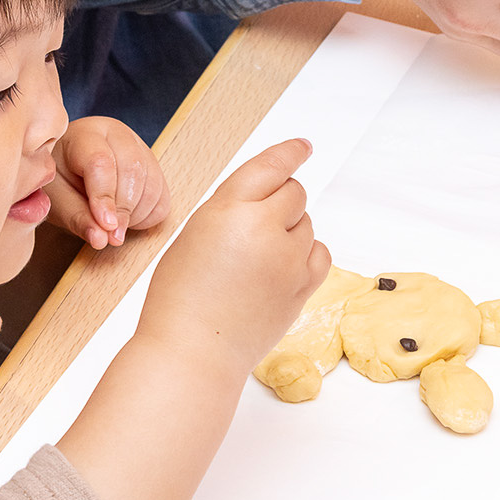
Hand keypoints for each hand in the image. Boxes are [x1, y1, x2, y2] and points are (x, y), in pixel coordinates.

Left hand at [49, 117, 170, 248]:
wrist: (71, 169)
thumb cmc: (59, 181)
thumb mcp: (57, 199)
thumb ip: (77, 217)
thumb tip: (101, 239)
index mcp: (85, 134)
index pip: (100, 162)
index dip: (105, 197)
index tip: (106, 226)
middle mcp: (118, 134)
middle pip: (133, 170)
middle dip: (124, 209)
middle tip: (112, 236)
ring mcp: (140, 147)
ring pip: (152, 184)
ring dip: (135, 214)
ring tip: (113, 226)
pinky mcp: (154, 166)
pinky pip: (162, 196)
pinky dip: (148, 216)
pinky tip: (126, 219)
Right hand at [137, 138, 330, 376]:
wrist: (194, 352)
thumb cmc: (181, 298)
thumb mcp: (194, 235)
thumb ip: (230, 211)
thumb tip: (265, 201)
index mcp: (227, 209)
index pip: (270, 167)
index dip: (290, 153)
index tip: (304, 147)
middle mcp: (263, 229)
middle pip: (294, 194)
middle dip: (280, 201)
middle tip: (257, 226)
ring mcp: (287, 261)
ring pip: (307, 224)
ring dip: (290, 231)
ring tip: (257, 258)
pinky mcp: (302, 288)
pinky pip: (319, 254)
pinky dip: (305, 254)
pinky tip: (283, 267)